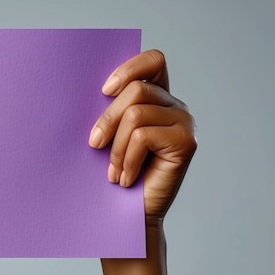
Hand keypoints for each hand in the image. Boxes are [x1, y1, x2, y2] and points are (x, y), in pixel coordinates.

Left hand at [88, 50, 196, 223]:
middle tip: (93, 145)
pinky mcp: (186, 142)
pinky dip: (127, 159)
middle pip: (137, 89)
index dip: (129, 68)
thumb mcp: (110, 136)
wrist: (129, 214)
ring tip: (112, 171)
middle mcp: (175, 106)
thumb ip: (111, 111)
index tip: (103, 91)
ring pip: (136, 114)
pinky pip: (143, 136)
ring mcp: (184, 122)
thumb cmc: (115, 173)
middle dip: (107, 119)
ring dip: (116, 147)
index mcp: (158, 98)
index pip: (153, 61)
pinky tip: (125, 179)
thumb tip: (88, 90)